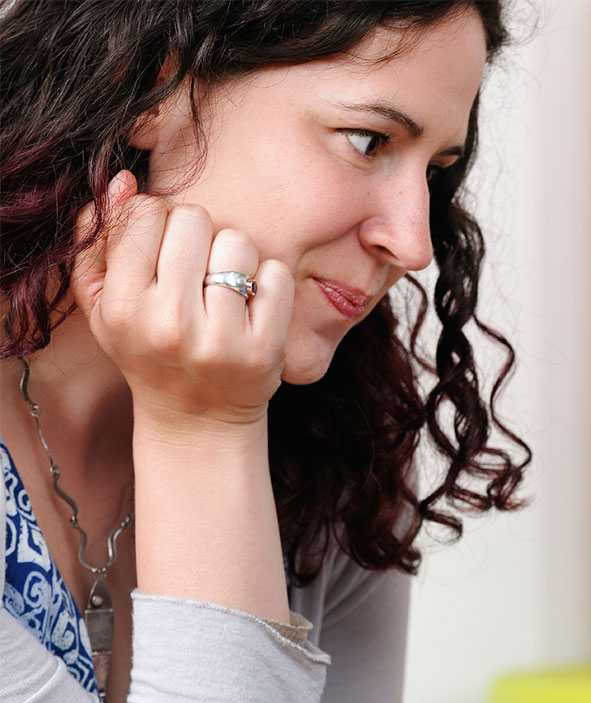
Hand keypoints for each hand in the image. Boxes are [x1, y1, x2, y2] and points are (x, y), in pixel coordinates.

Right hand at [72, 170, 294, 428]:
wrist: (197, 418)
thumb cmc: (148, 350)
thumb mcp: (106, 306)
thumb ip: (100, 242)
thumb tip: (122, 182)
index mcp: (123, 307)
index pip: (146, 213)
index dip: (158, 220)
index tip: (162, 248)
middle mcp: (168, 323)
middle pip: (193, 218)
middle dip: (197, 235)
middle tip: (195, 269)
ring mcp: (219, 338)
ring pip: (237, 241)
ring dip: (234, 256)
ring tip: (222, 287)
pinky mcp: (264, 348)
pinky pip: (276, 274)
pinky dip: (269, 282)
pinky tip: (251, 306)